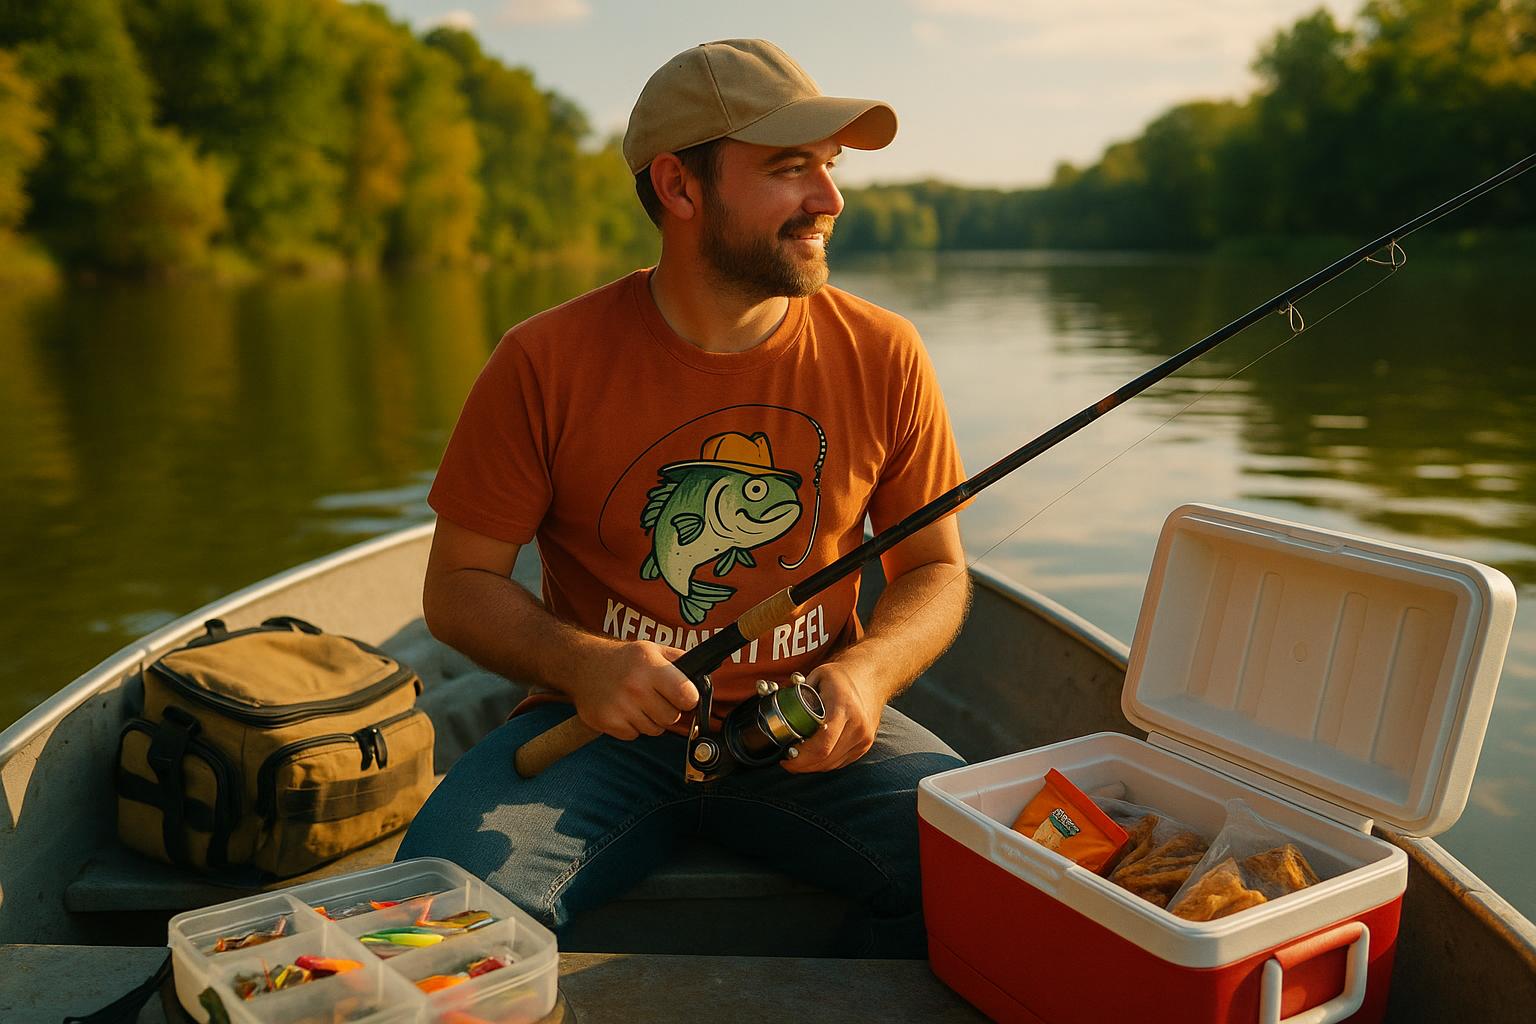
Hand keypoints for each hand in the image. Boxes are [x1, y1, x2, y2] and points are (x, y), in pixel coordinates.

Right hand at [572, 641, 697, 739]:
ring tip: (639, 703)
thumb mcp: (652, 649)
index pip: (687, 695)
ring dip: (651, 720)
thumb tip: (704, 675)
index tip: (684, 696)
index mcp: (650, 666)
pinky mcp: (608, 722)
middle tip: (657, 698)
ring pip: (655, 730)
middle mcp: (635, 687)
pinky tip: (625, 710)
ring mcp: (620, 706)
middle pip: (672, 718)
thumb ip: (680, 660)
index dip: (689, 698)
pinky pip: (635, 735)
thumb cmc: (623, 659)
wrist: (582, 665)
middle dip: (669, 711)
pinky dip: (633, 727)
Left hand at [781, 661, 882, 772]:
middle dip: (803, 765)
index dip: (801, 757)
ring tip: (798, 759)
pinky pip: (841, 761)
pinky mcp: (866, 744)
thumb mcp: (818, 675)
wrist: (873, 676)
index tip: (786, 756)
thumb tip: (776, 703)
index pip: (822, 744)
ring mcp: (864, 737)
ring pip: (833, 764)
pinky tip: (814, 757)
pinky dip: (825, 762)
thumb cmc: (842, 675)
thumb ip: (799, 692)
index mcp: (843, 708)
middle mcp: (857, 726)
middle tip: (787, 761)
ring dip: (813, 766)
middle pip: (826, 759)